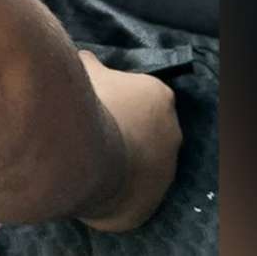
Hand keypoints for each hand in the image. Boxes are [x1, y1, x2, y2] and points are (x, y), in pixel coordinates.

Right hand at [75, 51, 180, 232]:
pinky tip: (95, 178)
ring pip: (144, 160)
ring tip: (92, 156)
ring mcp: (166, 168)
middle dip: (127, 127)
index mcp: (160, 96)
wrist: (86, 161)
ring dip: (124, 157)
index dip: (121, 97)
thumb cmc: (90, 109)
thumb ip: (89, 65)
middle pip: (149, 127)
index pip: (145, 94)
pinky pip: (135, 189)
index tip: (101, 102)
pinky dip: (119, 184)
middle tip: (97, 128)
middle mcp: (173, 131)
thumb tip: (84, 58)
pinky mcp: (154, 198)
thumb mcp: (85, 74)